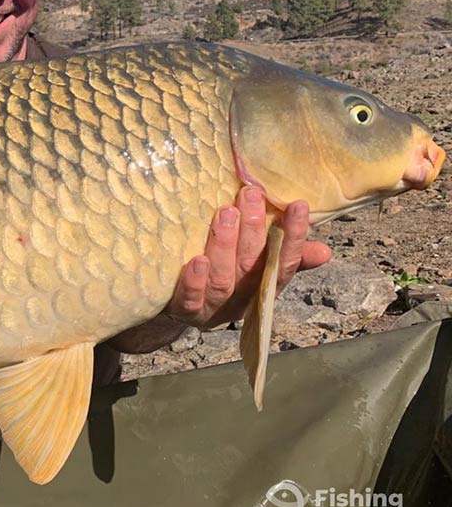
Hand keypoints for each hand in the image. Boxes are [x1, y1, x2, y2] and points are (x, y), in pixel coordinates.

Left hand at [167, 186, 330, 329]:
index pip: (284, 263)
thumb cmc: (224, 277)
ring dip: (225, 247)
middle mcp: (242, 300)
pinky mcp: (184, 311)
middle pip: (251, 266)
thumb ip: (285, 256)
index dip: (293, 237)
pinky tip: (197, 260)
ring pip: (223, 281)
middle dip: (253, 230)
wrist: (182, 309)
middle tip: (250, 195)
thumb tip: (325, 251)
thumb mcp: (258, 267)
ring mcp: (213, 308)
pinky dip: (195, 281)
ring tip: (225, 214)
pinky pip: (190, 300)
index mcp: (264, 287)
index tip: (298, 205)